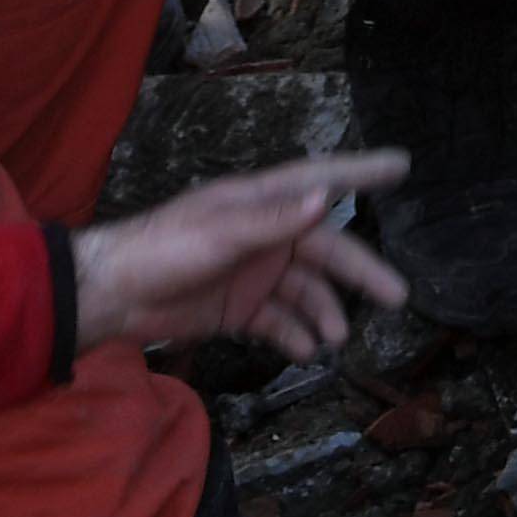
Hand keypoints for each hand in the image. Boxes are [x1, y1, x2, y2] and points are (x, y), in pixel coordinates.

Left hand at [71, 150, 412, 355]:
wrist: (114, 296)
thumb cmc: (163, 249)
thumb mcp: (219, 232)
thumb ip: (272, 221)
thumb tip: (326, 200)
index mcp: (261, 202)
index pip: (320, 180)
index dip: (361, 171)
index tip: (402, 166)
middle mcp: (266, 235)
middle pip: (326, 249)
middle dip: (360, 271)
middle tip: (397, 294)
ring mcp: (254, 273)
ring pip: (306, 290)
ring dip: (325, 312)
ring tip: (336, 338)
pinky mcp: (240, 308)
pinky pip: (279, 320)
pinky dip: (295, 334)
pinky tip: (306, 351)